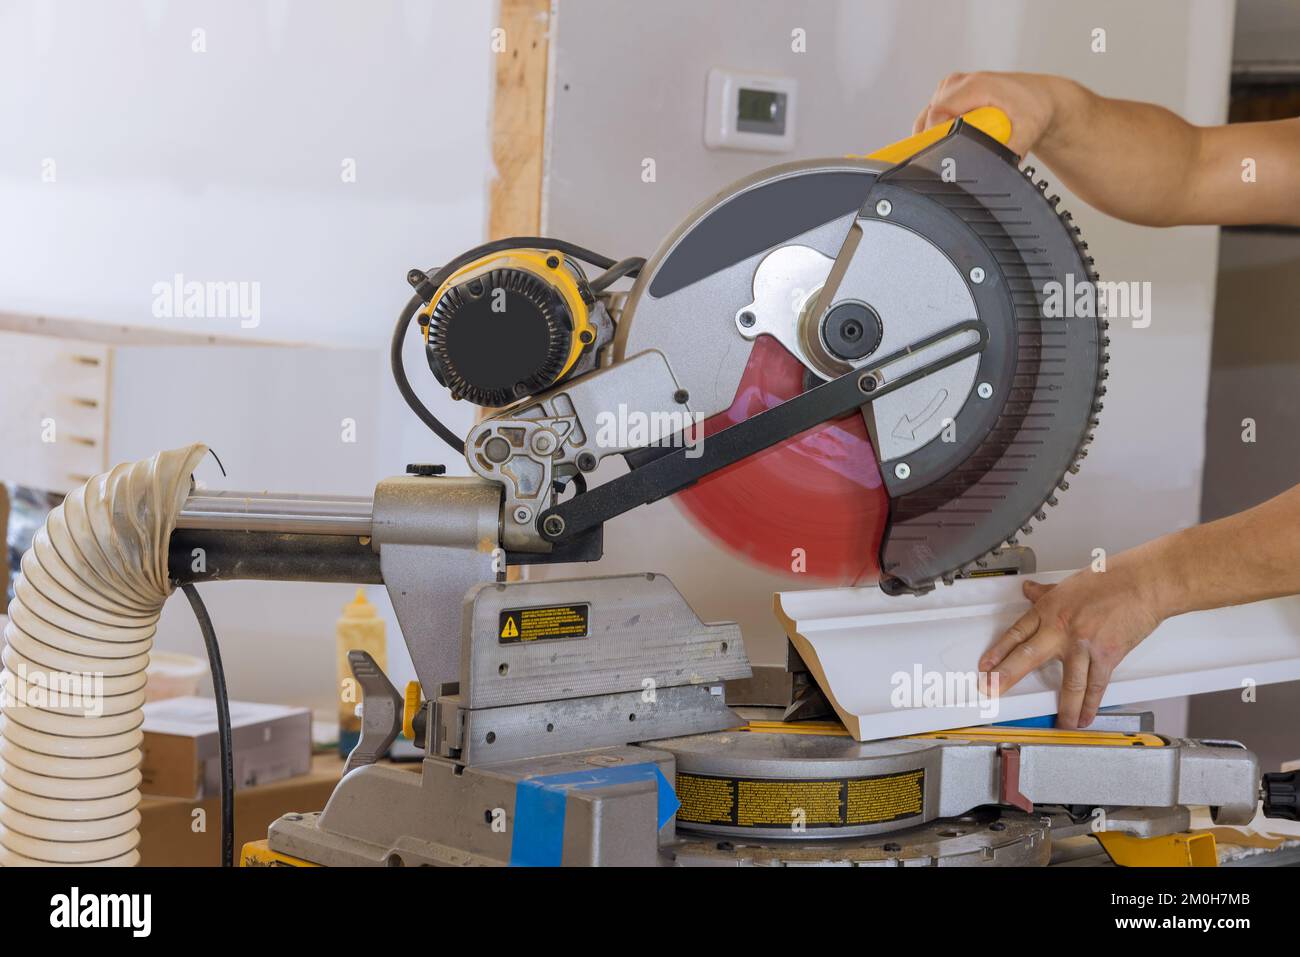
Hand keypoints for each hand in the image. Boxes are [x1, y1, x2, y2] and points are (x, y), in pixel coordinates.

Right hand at [913, 71, 1075, 157]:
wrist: (1040, 97)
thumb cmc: (1033, 108)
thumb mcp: (1028, 131)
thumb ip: (1010, 150)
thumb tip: (996, 167)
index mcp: (976, 86)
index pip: (938, 112)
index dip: (933, 137)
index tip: (940, 156)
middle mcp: (960, 82)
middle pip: (929, 115)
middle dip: (934, 139)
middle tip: (952, 156)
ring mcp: (953, 85)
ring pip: (927, 116)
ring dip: (935, 135)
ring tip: (955, 145)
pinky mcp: (950, 91)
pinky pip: (932, 114)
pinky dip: (937, 129)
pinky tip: (952, 136)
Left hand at [979, 556, 1166, 728]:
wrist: (1143, 583)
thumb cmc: (1111, 579)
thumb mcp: (1068, 584)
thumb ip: (1045, 592)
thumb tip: (1029, 590)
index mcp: (1049, 609)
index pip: (1016, 634)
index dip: (998, 652)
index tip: (986, 667)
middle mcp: (1062, 628)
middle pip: (1027, 657)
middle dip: (1007, 677)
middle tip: (993, 691)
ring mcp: (1084, 644)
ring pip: (1068, 682)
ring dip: (1063, 707)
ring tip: (1058, 723)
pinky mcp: (1107, 655)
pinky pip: (1096, 685)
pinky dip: (1090, 705)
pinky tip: (1085, 716)